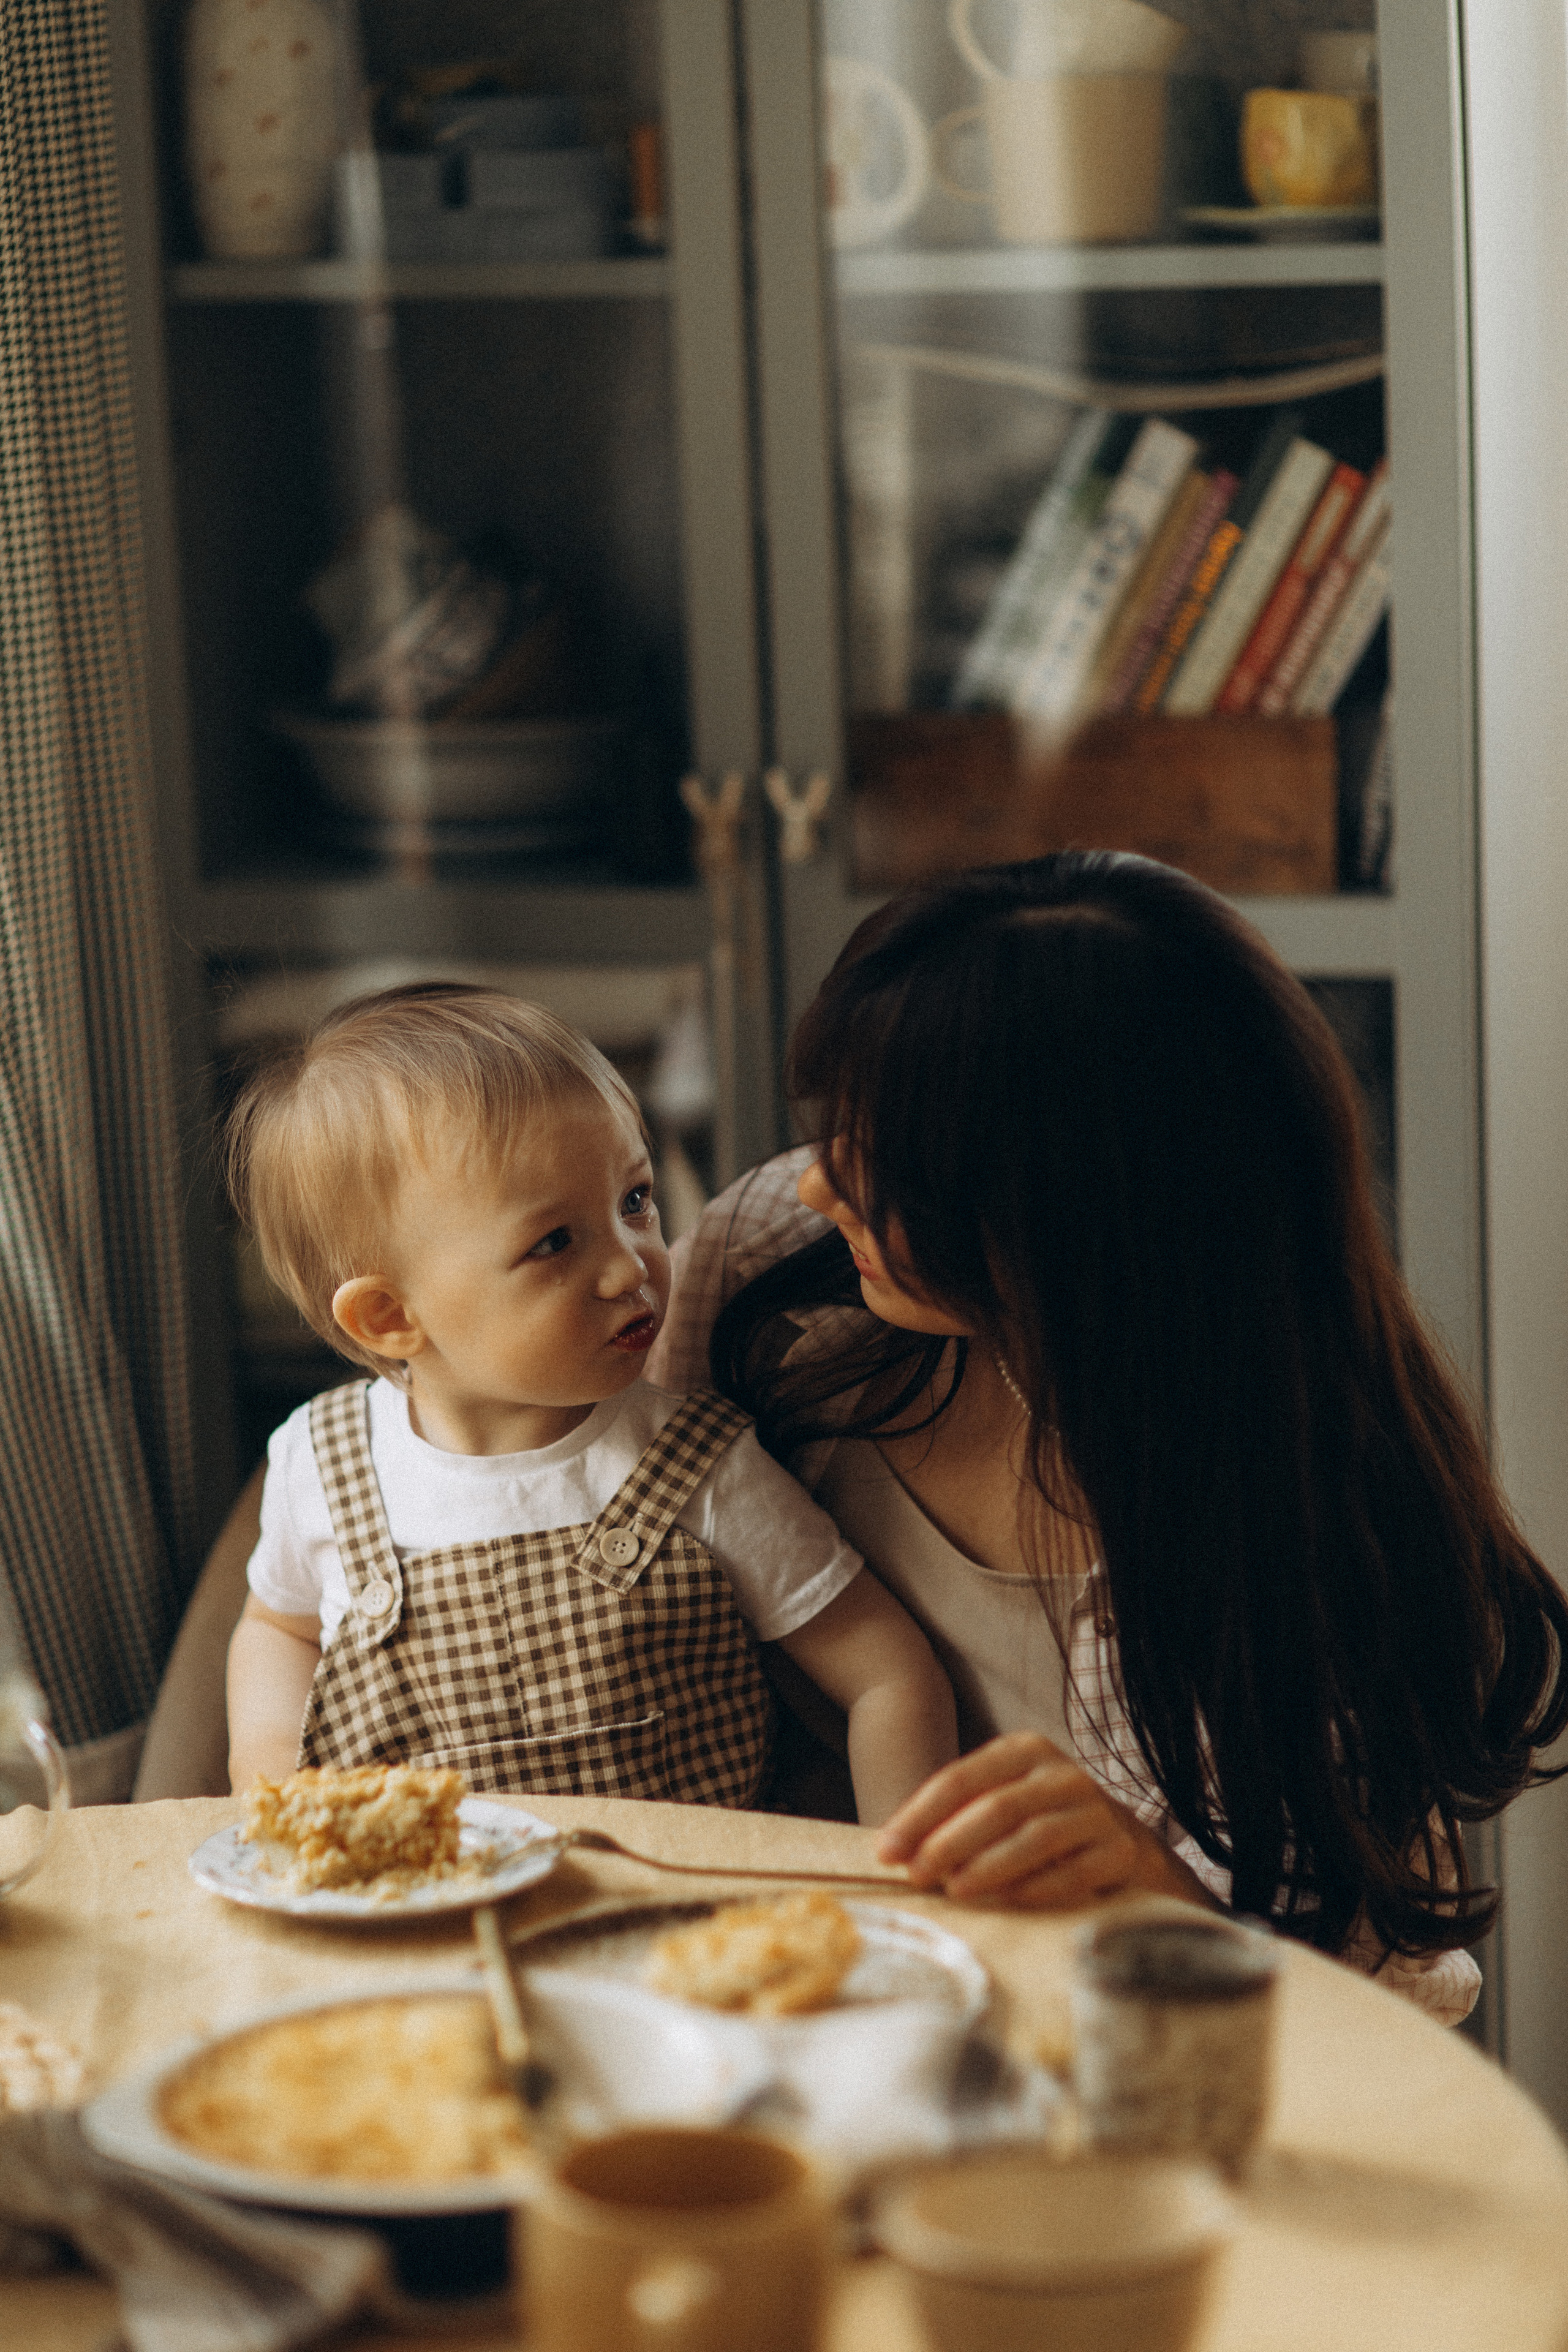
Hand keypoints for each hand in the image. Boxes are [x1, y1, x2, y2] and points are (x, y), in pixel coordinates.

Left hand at [875, 1731, 1213, 1909]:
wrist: (1126, 1847)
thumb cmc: (1042, 1829)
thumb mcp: (999, 1808)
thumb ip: (954, 1821)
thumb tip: (894, 1852)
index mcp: (1023, 1751)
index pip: (960, 1778)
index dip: (918, 1815)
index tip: (886, 1851)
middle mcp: (1062, 1773)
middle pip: (996, 1806)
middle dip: (948, 1842)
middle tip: (916, 1875)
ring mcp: (1096, 1809)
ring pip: (1035, 1835)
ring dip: (989, 1865)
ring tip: (955, 1890)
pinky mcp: (1121, 1849)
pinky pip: (1075, 1870)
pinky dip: (1038, 1886)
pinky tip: (1008, 1901)